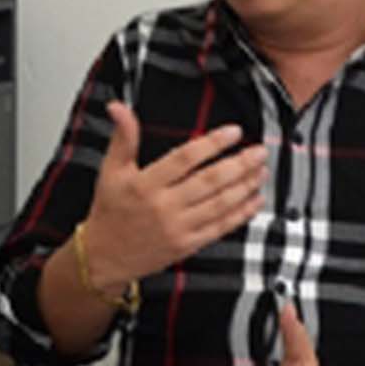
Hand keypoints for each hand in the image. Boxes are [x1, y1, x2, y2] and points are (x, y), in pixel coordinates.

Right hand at [82, 101, 265, 289]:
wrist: (103, 257)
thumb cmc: (109, 211)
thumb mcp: (109, 171)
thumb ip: (122, 138)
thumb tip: (118, 107)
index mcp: (145, 184)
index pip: (185, 158)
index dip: (212, 144)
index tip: (234, 132)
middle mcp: (163, 206)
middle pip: (209, 181)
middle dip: (240, 164)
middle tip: (260, 151)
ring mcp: (177, 228)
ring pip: (219, 204)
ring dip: (245, 186)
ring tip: (261, 171)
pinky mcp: (187, 245)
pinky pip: (219, 228)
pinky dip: (241, 214)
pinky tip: (255, 200)